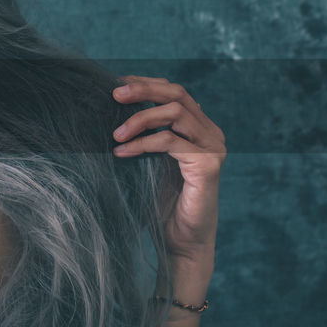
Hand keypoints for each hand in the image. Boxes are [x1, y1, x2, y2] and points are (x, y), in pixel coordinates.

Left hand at [110, 75, 225, 268]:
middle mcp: (211, 133)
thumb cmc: (162, 203)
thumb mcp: (150, 160)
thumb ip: (145, 134)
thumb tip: (114, 109)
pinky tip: (122, 152)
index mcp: (199, 128)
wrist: (181, 242)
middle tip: (114, 95)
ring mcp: (213, 148)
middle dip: (143, 90)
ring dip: (140, 119)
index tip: (117, 85)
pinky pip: (170, 141)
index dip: (146, 83)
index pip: (175, 92)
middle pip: (178, 95)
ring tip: (115, 135)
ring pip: (175, 113)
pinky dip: (143, 142)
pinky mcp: (207, 165)